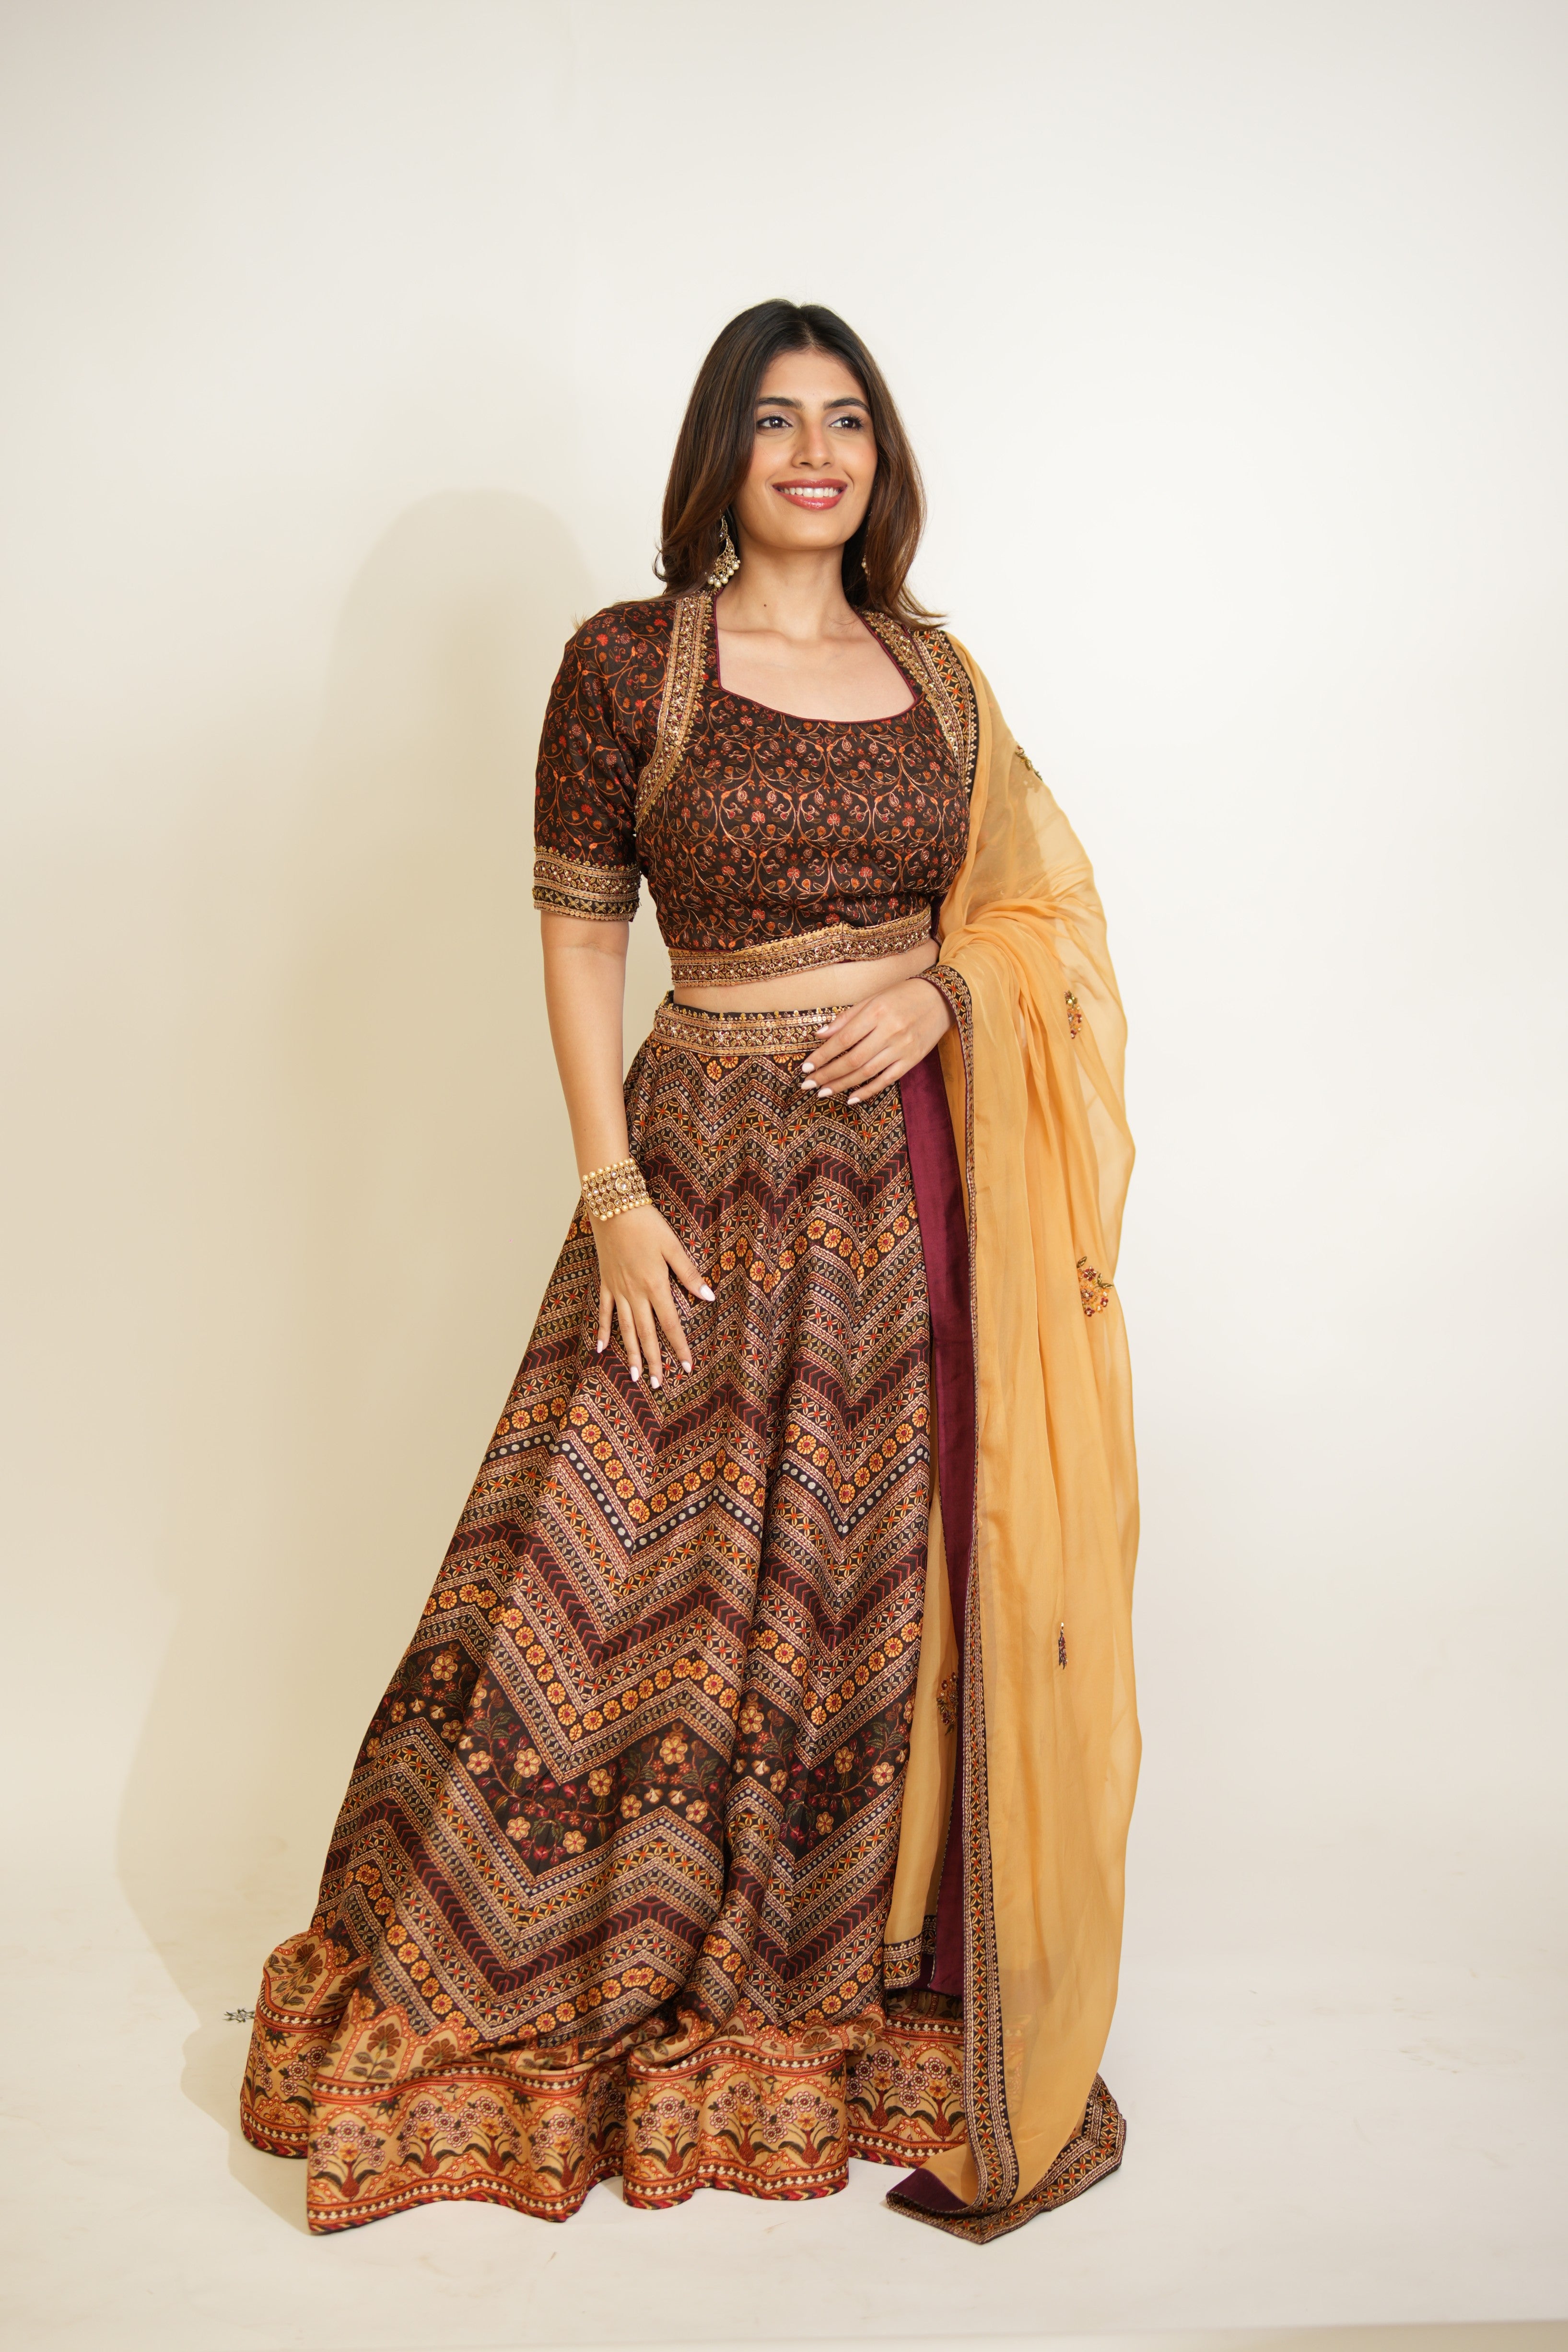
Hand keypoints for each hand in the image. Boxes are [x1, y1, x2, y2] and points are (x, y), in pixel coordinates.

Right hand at [592, 1205, 712, 1388]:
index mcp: (655, 1285)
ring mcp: (618, 1290)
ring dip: (631, 1353)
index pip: (670, 1324)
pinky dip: (603, 1330)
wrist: (613, 1207)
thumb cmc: (646, 1224)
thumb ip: (689, 1274)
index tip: (686, 1367)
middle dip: (654, 1360)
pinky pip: (604, 1312)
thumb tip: (709, 1297)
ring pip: (625, 1329)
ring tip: (636, 1376)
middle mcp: (635, 1294)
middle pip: (646, 1334)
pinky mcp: (605, 1282)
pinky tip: (602, 1348)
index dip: (678, 1346)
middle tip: (659, 1384)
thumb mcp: (673, 1246)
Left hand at [800, 974, 952, 1103]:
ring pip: (867, 1072)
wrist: (942, 998)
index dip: (822, 1055)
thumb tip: (820, 1035)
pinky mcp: (912, 1060)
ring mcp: (902, 1048)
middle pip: (852, 1060)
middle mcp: (889, 1031)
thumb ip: (846, 1018)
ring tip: (823, 1092)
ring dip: (842, 1085)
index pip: (843, 1040)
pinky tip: (851, 1098)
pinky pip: (886, 1080)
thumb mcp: (873, 999)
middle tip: (808, 1084)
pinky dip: (867, 1091)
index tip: (806, 1067)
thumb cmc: (903, 995)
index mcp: (877, 1012)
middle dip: (827, 1074)